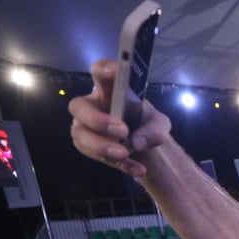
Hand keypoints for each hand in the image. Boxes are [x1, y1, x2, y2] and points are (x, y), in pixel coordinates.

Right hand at [69, 59, 170, 177]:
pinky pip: (98, 157)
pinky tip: (139, 169)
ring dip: (102, 146)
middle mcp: (91, 106)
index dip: (103, 69)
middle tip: (122, 131)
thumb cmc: (145, 123)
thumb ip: (155, 129)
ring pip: (81, 135)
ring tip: (125, 153)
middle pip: (78, 107)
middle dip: (97, 120)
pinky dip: (121, 164)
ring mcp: (85, 128)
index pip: (99, 72)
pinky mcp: (89, 148)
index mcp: (108, 90)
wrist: (143, 144)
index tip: (114, 72)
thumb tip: (138, 142)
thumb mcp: (159, 124)